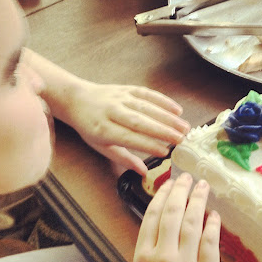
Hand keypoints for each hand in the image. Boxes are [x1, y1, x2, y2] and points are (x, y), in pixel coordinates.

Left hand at [63, 81, 189, 175]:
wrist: (77, 99)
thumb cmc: (90, 127)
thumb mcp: (101, 146)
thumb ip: (123, 159)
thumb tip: (144, 172)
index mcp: (103, 129)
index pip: (129, 138)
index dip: (148, 145)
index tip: (165, 152)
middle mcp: (112, 111)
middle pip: (140, 121)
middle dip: (163, 131)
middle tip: (181, 140)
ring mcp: (120, 98)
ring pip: (146, 107)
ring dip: (168, 117)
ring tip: (184, 127)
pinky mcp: (127, 89)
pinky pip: (147, 94)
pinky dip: (163, 101)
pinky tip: (177, 109)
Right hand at [133, 173, 220, 261]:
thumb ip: (153, 256)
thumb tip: (167, 231)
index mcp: (142, 257)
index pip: (152, 216)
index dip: (161, 196)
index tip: (168, 183)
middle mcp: (161, 256)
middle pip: (171, 212)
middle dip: (180, 190)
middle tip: (187, 176)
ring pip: (191, 221)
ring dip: (198, 200)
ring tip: (202, 186)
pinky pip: (210, 241)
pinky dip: (212, 225)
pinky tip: (214, 215)